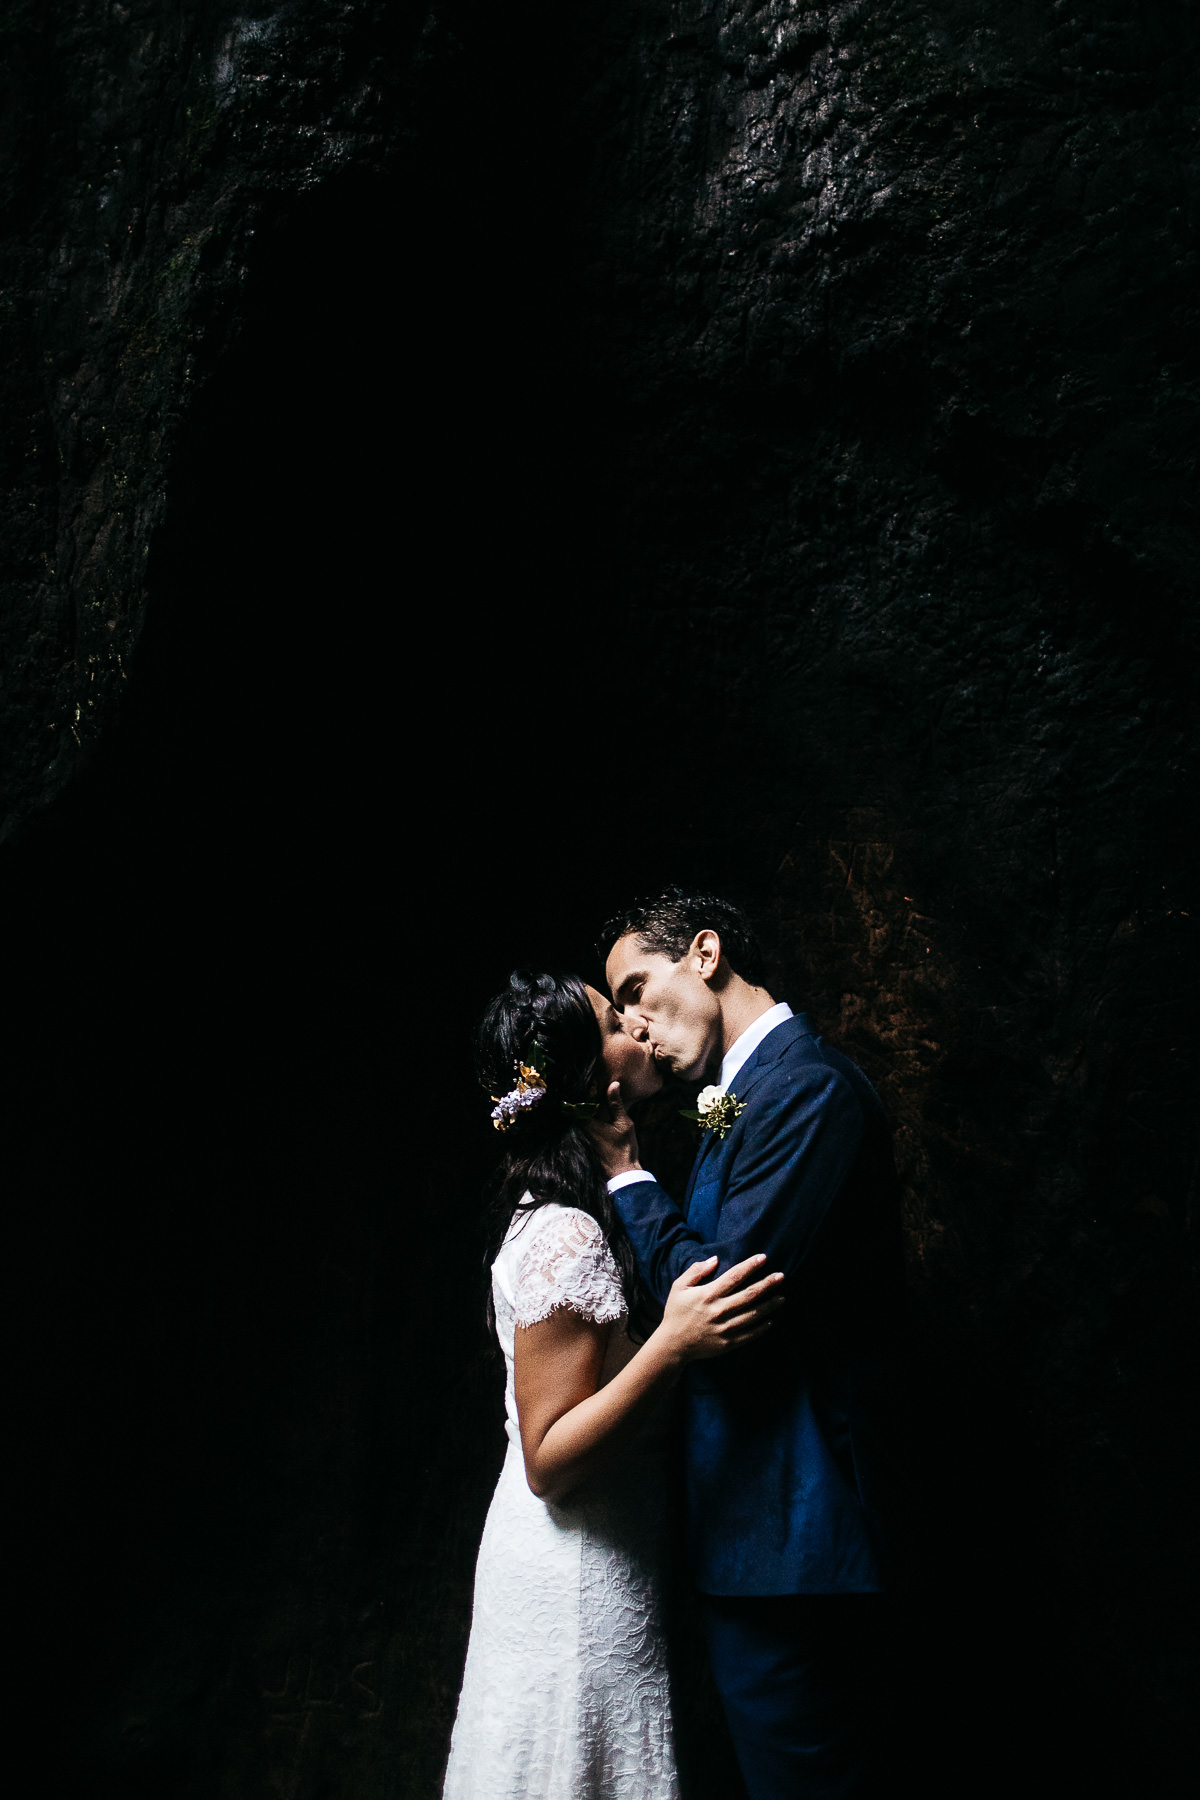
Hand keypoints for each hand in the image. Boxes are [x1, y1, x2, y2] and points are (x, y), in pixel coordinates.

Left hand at [587, 1079, 641, 1178]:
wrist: (622, 1172)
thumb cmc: (624, 1148)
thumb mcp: (623, 1123)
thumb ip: (616, 1104)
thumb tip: (613, 1083)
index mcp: (588, 1123)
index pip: (576, 1104)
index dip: (579, 1093)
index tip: (582, 1082)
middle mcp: (582, 1131)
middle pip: (577, 1111)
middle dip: (582, 1101)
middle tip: (588, 1087)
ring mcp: (584, 1138)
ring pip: (581, 1119)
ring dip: (587, 1110)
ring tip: (596, 1099)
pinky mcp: (588, 1144)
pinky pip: (586, 1127)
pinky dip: (590, 1120)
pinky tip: (599, 1116)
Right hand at [659, 1254, 784, 1363]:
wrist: (673, 1344)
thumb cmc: (676, 1313)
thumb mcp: (679, 1287)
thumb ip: (696, 1271)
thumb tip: (714, 1259)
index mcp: (708, 1294)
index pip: (734, 1276)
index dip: (750, 1266)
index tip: (763, 1258)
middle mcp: (719, 1310)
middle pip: (749, 1294)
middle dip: (767, 1284)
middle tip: (781, 1276)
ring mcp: (725, 1328)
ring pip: (753, 1314)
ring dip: (770, 1306)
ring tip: (782, 1298)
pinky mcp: (728, 1343)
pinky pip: (750, 1334)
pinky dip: (762, 1327)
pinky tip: (771, 1320)